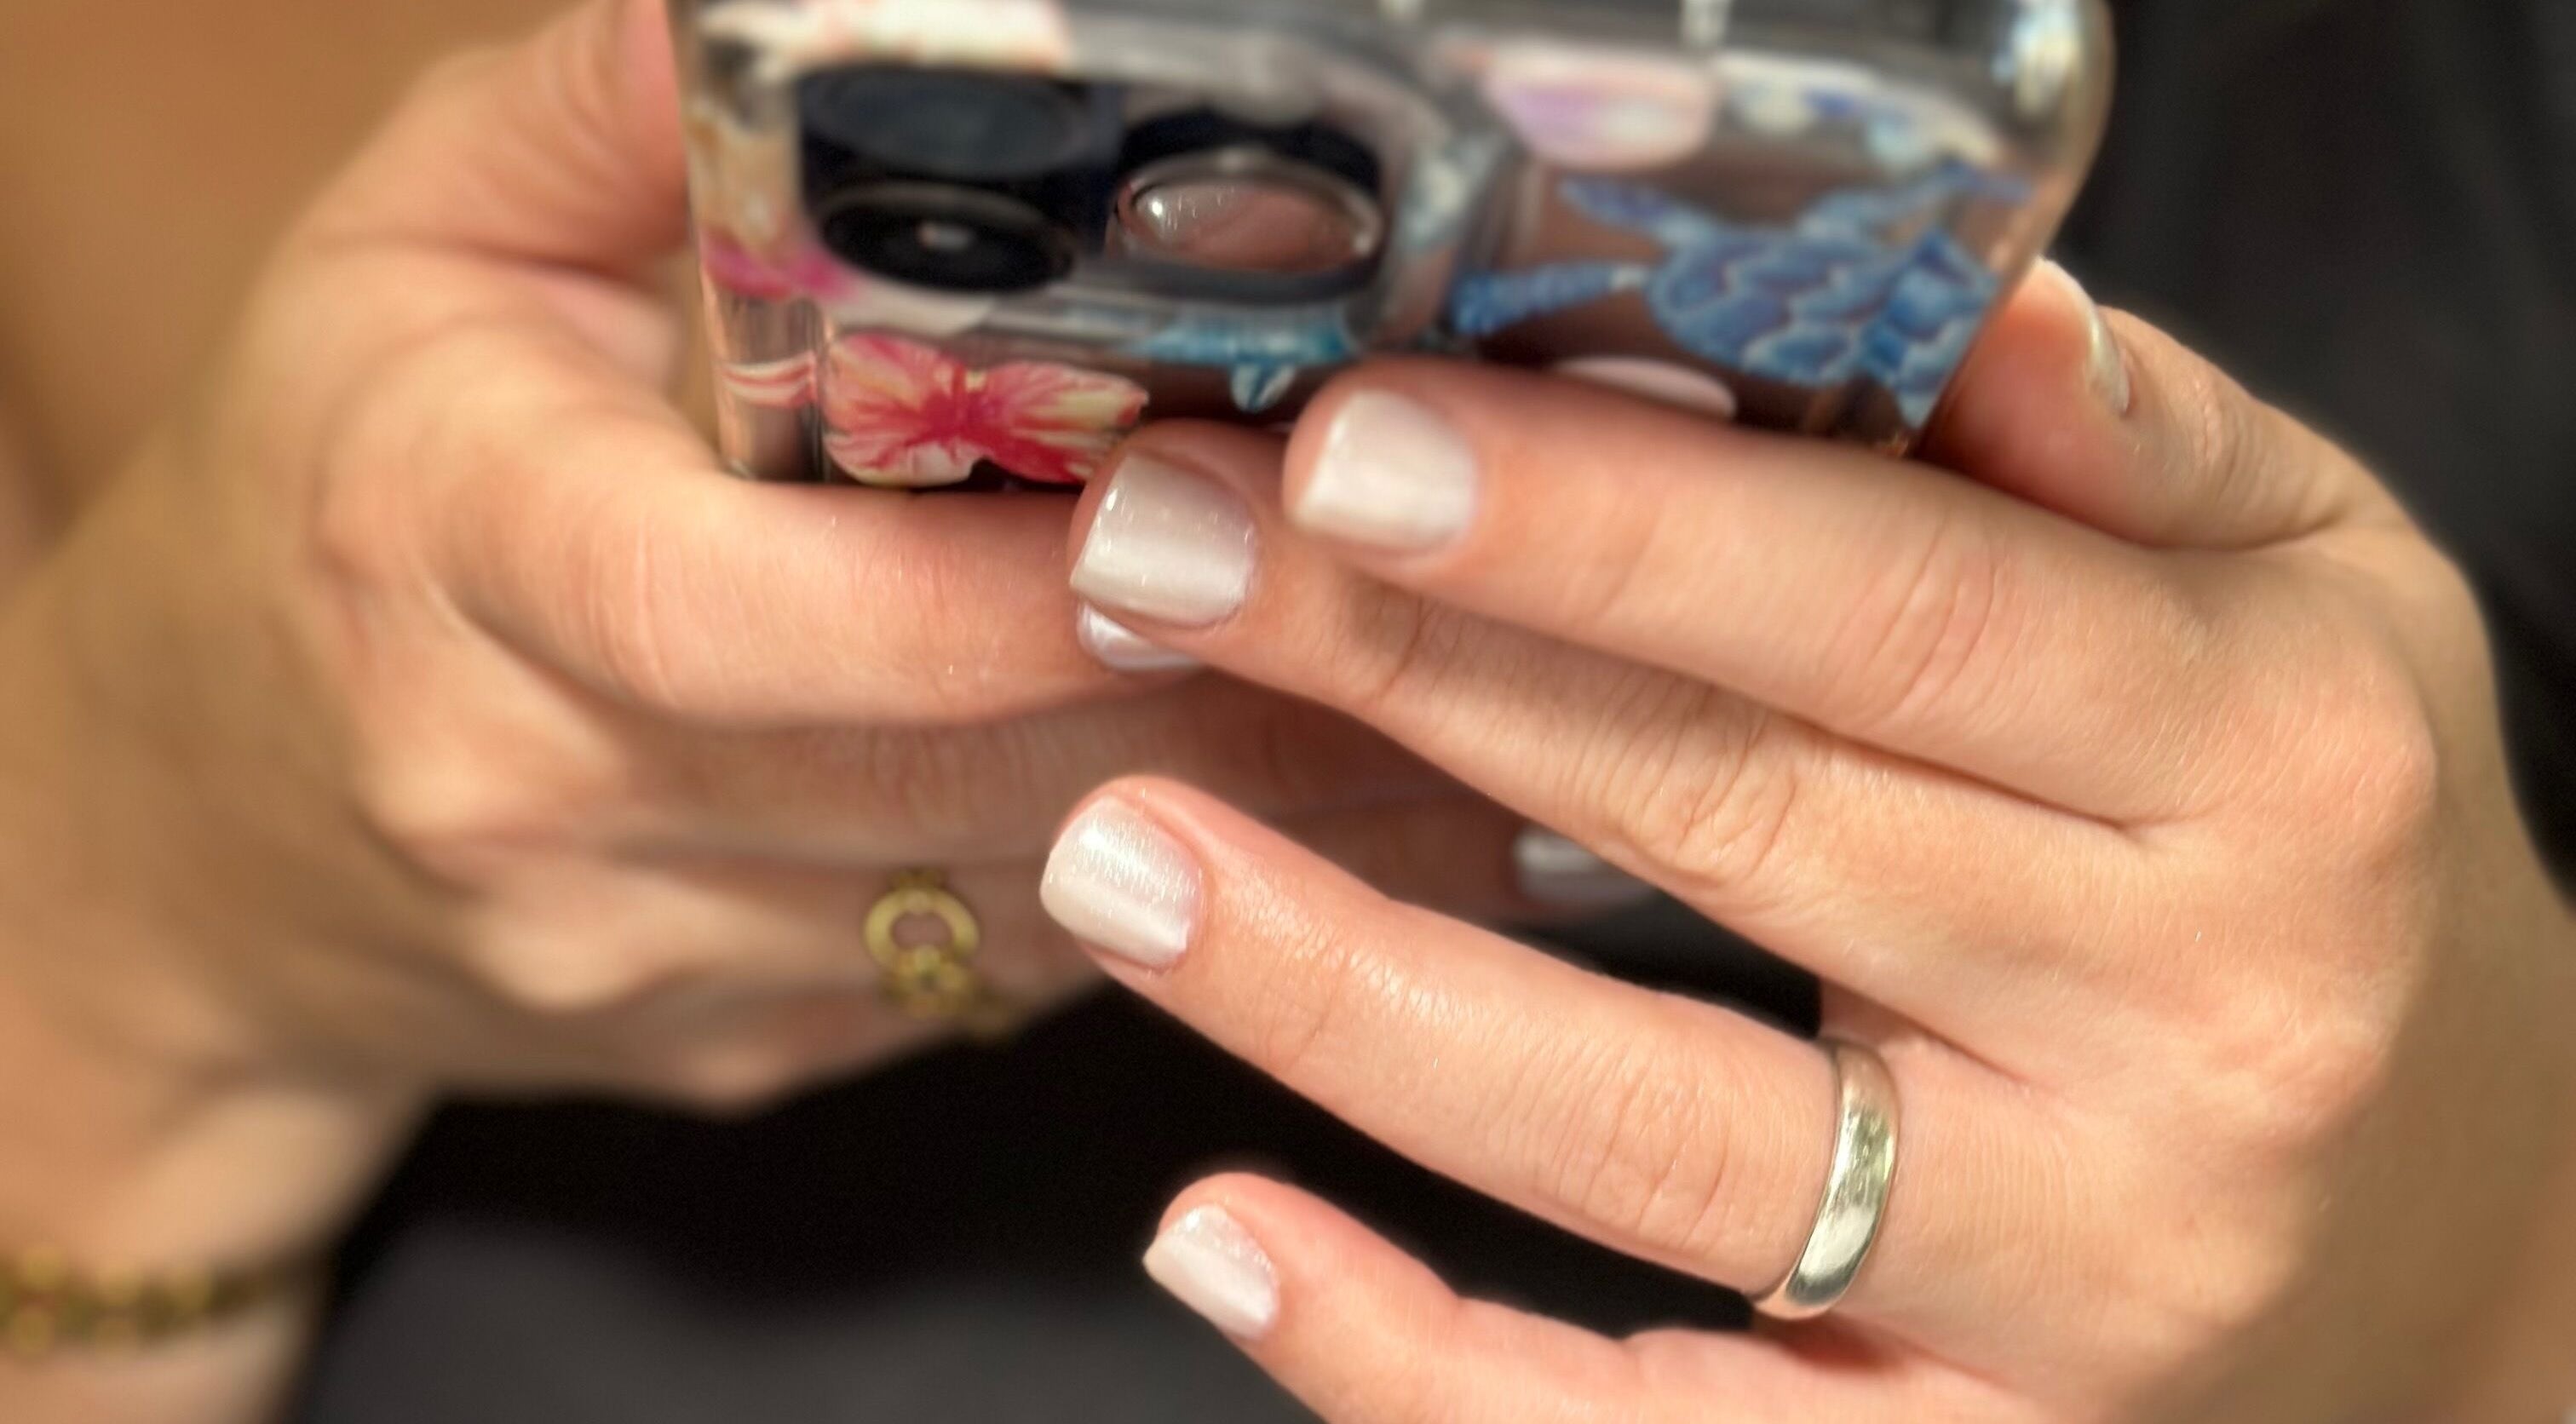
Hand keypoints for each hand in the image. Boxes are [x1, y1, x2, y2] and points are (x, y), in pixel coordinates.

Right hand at [0, 0, 1532, 1247]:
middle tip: (1458, 581)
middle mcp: (546, 799)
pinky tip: (1372, 816)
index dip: (1013, 587)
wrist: (208, 828)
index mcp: (445, 557)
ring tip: (1491, 693)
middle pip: (947, 779)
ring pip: (1030, 910)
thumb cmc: (340, 484)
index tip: (1234, 499)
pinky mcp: (758, 1047)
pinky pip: (1024, 982)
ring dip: (1277, 811)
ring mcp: (658, 959)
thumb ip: (627, 107)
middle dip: (1231, 688)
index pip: (750, 614)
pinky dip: (1210, 893)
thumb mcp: (422, 240)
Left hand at [1042, 269, 2575, 1420]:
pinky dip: (1422, 1365)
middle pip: (1740, 824)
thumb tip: (1948, 300)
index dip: (1613, 530)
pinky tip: (1218, 1238)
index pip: (1897, 612)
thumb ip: (2132, 454)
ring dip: (1355, 995)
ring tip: (1122, 856)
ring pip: (1663, 1142)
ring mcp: (2071, 1277)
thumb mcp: (2310, 598)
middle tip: (1161, 561)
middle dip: (1415, 675)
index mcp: (2271, 766)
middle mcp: (2190, 1029)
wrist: (2466, 1213)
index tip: (1352, 445)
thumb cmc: (2333, 848)